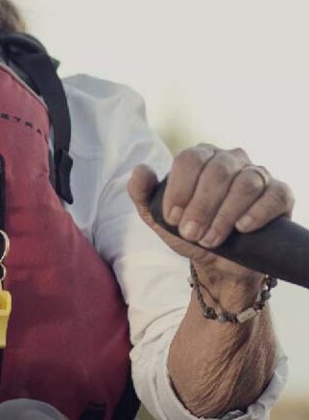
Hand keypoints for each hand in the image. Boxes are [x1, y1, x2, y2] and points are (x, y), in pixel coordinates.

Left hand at [128, 144, 293, 279]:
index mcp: (199, 158)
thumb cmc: (188, 231)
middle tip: (191, 234)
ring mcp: (256, 175)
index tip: (172, 218)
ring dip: (224, 215)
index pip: (189, 160)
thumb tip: (141, 169)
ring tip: (210, 240)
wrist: (217, 261)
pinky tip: (242, 227)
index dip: (180, 189)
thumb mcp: (157, 216)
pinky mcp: (279, 194)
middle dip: (201, 206)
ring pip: (244, 184)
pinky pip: (274, 194)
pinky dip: (257, 212)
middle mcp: (228, 160)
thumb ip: (142, 193)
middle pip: (216, 172)